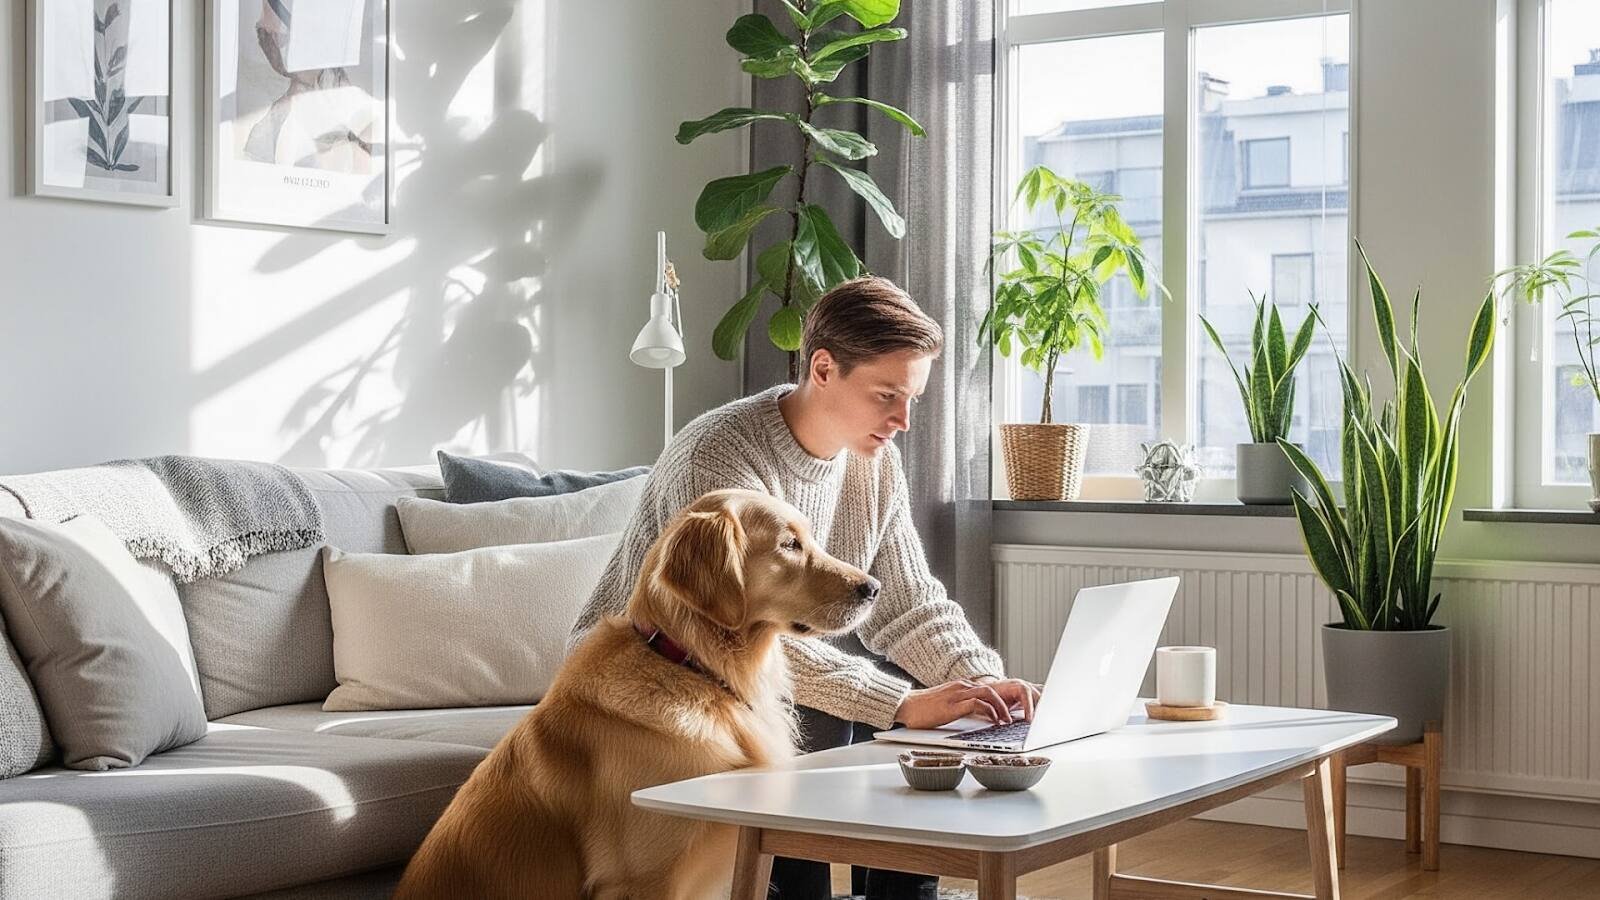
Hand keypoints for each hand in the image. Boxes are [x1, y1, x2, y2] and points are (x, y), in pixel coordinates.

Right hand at [893, 677, 1037, 729]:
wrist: (905, 706)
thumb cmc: (923, 709)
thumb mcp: (947, 704)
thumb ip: (961, 705)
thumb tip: (977, 716)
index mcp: (961, 686)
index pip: (987, 688)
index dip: (1002, 700)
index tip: (1011, 711)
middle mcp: (962, 686)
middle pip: (993, 689)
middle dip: (1007, 703)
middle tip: (1013, 717)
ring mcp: (957, 694)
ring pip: (989, 694)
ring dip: (1001, 708)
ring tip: (1007, 721)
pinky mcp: (953, 705)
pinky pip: (977, 704)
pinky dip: (989, 712)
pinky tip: (994, 721)